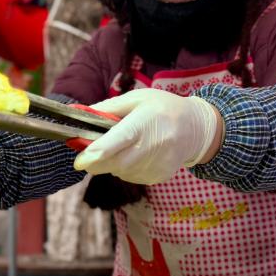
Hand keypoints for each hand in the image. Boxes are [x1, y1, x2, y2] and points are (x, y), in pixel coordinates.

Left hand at [73, 89, 222, 183]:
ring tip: (127, 146)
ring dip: (112, 162)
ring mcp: (156, 165)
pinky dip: (126, 168)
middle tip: (92, 152)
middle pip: (113, 163)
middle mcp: (152, 147)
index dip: (96, 153)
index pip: (118, 142)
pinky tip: (138, 154)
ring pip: (119, 172)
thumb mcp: (137, 98)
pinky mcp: (158, 177)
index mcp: (144, 123)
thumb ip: (108, 107)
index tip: (79, 161)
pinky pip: (130, 177)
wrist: (195, 128)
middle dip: (96, 161)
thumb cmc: (163, 108)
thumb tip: (80, 114)